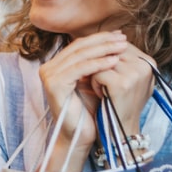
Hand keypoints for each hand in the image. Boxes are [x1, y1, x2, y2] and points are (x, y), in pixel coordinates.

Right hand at [39, 31, 125, 145]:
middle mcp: (49, 68)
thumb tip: (116, 39)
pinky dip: (97, 64)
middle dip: (103, 41)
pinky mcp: (54, 84)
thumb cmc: (90, 110)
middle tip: (123, 38)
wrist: (81, 135)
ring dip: (103, 49)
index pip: (79, 45)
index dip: (100, 38)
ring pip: (80, 56)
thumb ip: (99, 62)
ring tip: (122, 47)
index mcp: (56, 65)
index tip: (120, 36)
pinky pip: (79, 69)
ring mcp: (49, 76)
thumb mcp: (95, 80)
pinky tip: (113, 61)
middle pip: (79, 47)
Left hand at [88, 42, 156, 137]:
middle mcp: (146, 65)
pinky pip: (98, 72)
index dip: (106, 56)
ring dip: (96, 74)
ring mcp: (135, 74)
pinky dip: (95, 84)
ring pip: (103, 60)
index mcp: (149, 62)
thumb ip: (123, 59)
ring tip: (102, 90)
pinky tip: (101, 95)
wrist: (122, 132)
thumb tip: (113, 34)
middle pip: (111, 50)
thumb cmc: (120, 105)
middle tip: (102, 83)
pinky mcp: (122, 84)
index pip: (120, 45)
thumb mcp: (127, 78)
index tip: (105, 73)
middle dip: (101, 64)